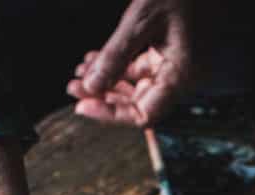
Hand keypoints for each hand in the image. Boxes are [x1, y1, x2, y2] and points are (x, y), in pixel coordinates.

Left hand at [67, 0, 194, 125]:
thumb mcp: (143, 18)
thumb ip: (116, 55)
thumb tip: (91, 86)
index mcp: (181, 75)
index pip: (144, 114)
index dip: (112, 115)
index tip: (83, 105)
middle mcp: (179, 75)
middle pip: (138, 103)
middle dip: (104, 96)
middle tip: (74, 87)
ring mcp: (174, 63)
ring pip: (136, 86)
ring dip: (107, 82)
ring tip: (81, 72)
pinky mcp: (168, 50)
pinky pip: (140, 67)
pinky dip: (118, 66)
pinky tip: (96, 60)